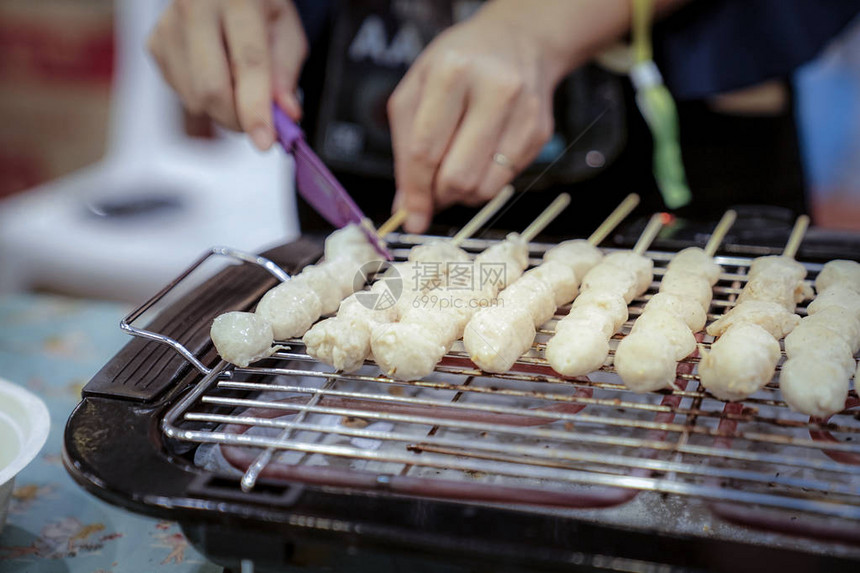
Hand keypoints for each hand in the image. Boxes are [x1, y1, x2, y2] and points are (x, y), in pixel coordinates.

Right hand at [148, 0, 307, 150]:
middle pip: (211, 89)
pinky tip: (215, 73)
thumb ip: (286, 72)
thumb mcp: (285, 27)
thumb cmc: (255, 4)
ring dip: (223, 110)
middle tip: (259, 124)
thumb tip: (285, 114)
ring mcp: (168, 27)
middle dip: (238, 120)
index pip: (247, 63)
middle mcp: (195, 8)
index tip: (265, 141)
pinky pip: (182, 94)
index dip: (255, 109)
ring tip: (238, 85)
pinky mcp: (154, 45)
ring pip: (194, 99)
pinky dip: (204, 99)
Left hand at [387, 7, 559, 232]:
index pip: (426, 150)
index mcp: (453, 72)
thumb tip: (407, 207)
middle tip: (431, 191)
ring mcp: (524, 112)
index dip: (415, 192)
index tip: (409, 218)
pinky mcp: (539, 132)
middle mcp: (495, 89)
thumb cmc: (458, 66)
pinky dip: (484, 183)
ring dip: (462, 194)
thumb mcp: (416, 89)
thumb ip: (404, 148)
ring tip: (453, 171)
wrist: (518, 41)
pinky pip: (505, 181)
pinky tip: (478, 159)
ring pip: (485, 188)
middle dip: (439, 195)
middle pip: (458, 176)